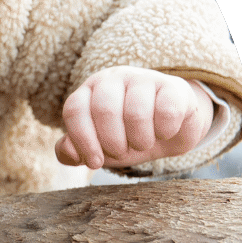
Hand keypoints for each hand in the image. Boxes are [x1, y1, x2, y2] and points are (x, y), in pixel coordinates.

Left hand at [57, 67, 213, 169]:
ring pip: (136, 112)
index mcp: (90, 90)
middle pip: (104, 110)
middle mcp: (113, 79)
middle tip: (123, 151)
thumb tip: (68, 153)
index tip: (95, 163)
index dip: (83, 140)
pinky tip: (164, 133)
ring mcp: (144, 79)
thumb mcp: (99, 146)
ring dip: (140, 140)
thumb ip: (74, 150)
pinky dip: (165, 131)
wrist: (172, 130)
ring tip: (143, 143)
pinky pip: (167, 112)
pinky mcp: (174, 87)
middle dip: (113, 142)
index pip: (75, 110)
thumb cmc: (128, 136)